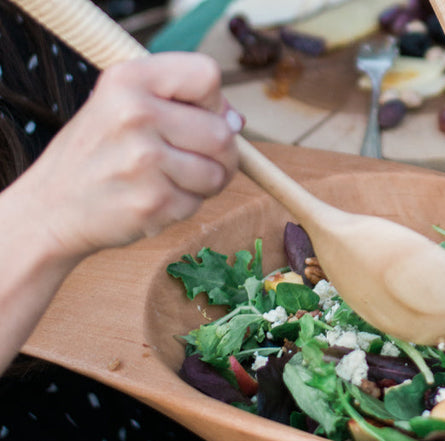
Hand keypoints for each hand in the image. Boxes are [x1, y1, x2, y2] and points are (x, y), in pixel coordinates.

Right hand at [0, 51, 240, 371]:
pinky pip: (198, 203)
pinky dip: (184, 205)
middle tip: (189, 160)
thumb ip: (180, 102)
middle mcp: (135, 113)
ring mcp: (144, 159)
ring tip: (166, 179)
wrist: (52, 207)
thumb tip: (237, 120)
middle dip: (219, 153)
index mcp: (128, 79)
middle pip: (223, 132)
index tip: (197, 116)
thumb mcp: (122, 105)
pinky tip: (152, 198)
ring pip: (218, 172)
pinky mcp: (153, 201)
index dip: (213, 101)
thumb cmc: (100, 154)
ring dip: (204, 183)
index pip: (207, 75)